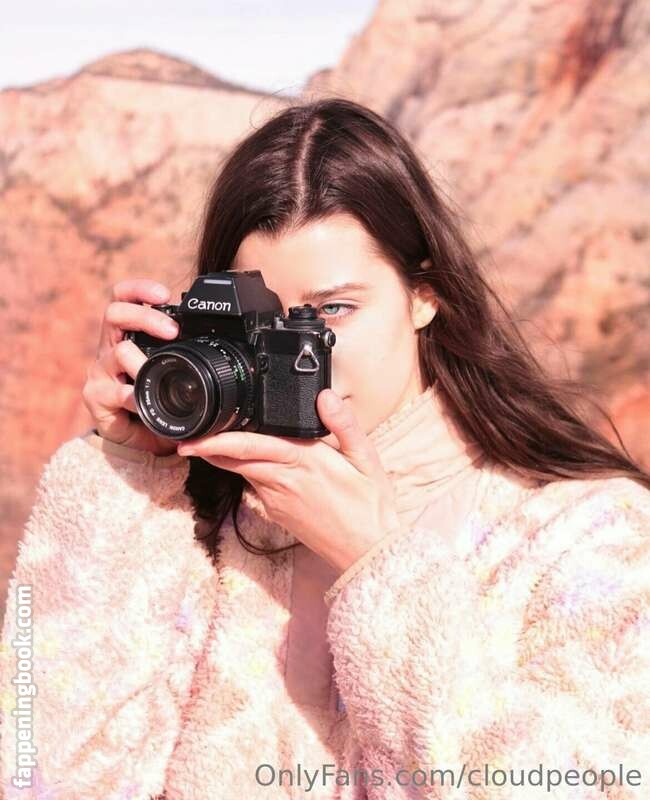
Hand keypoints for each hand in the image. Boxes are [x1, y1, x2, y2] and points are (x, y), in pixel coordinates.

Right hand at [82, 279, 180, 455]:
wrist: (138, 439)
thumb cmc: (158, 399)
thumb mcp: (173, 373)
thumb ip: (187, 357)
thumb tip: (222, 349)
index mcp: (128, 335)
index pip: (124, 298)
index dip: (140, 289)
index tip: (164, 293)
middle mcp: (111, 347)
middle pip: (115, 313)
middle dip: (145, 317)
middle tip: (172, 330)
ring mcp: (102, 371)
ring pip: (117, 351)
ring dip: (142, 361)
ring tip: (156, 370)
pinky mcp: (96, 396)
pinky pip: (115, 391)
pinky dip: (132, 396)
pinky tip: (141, 400)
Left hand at [176, 390, 400, 573]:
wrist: (367, 552)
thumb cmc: (370, 505)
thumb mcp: (367, 460)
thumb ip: (344, 424)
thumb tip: (324, 396)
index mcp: (303, 462)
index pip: (250, 446)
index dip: (218, 440)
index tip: (193, 435)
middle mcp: (283, 481)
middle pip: (235, 459)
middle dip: (207, 448)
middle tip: (184, 436)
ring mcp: (276, 500)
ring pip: (241, 472)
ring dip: (223, 457)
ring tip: (206, 441)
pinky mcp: (277, 513)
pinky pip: (255, 485)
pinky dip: (244, 470)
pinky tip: (246, 461)